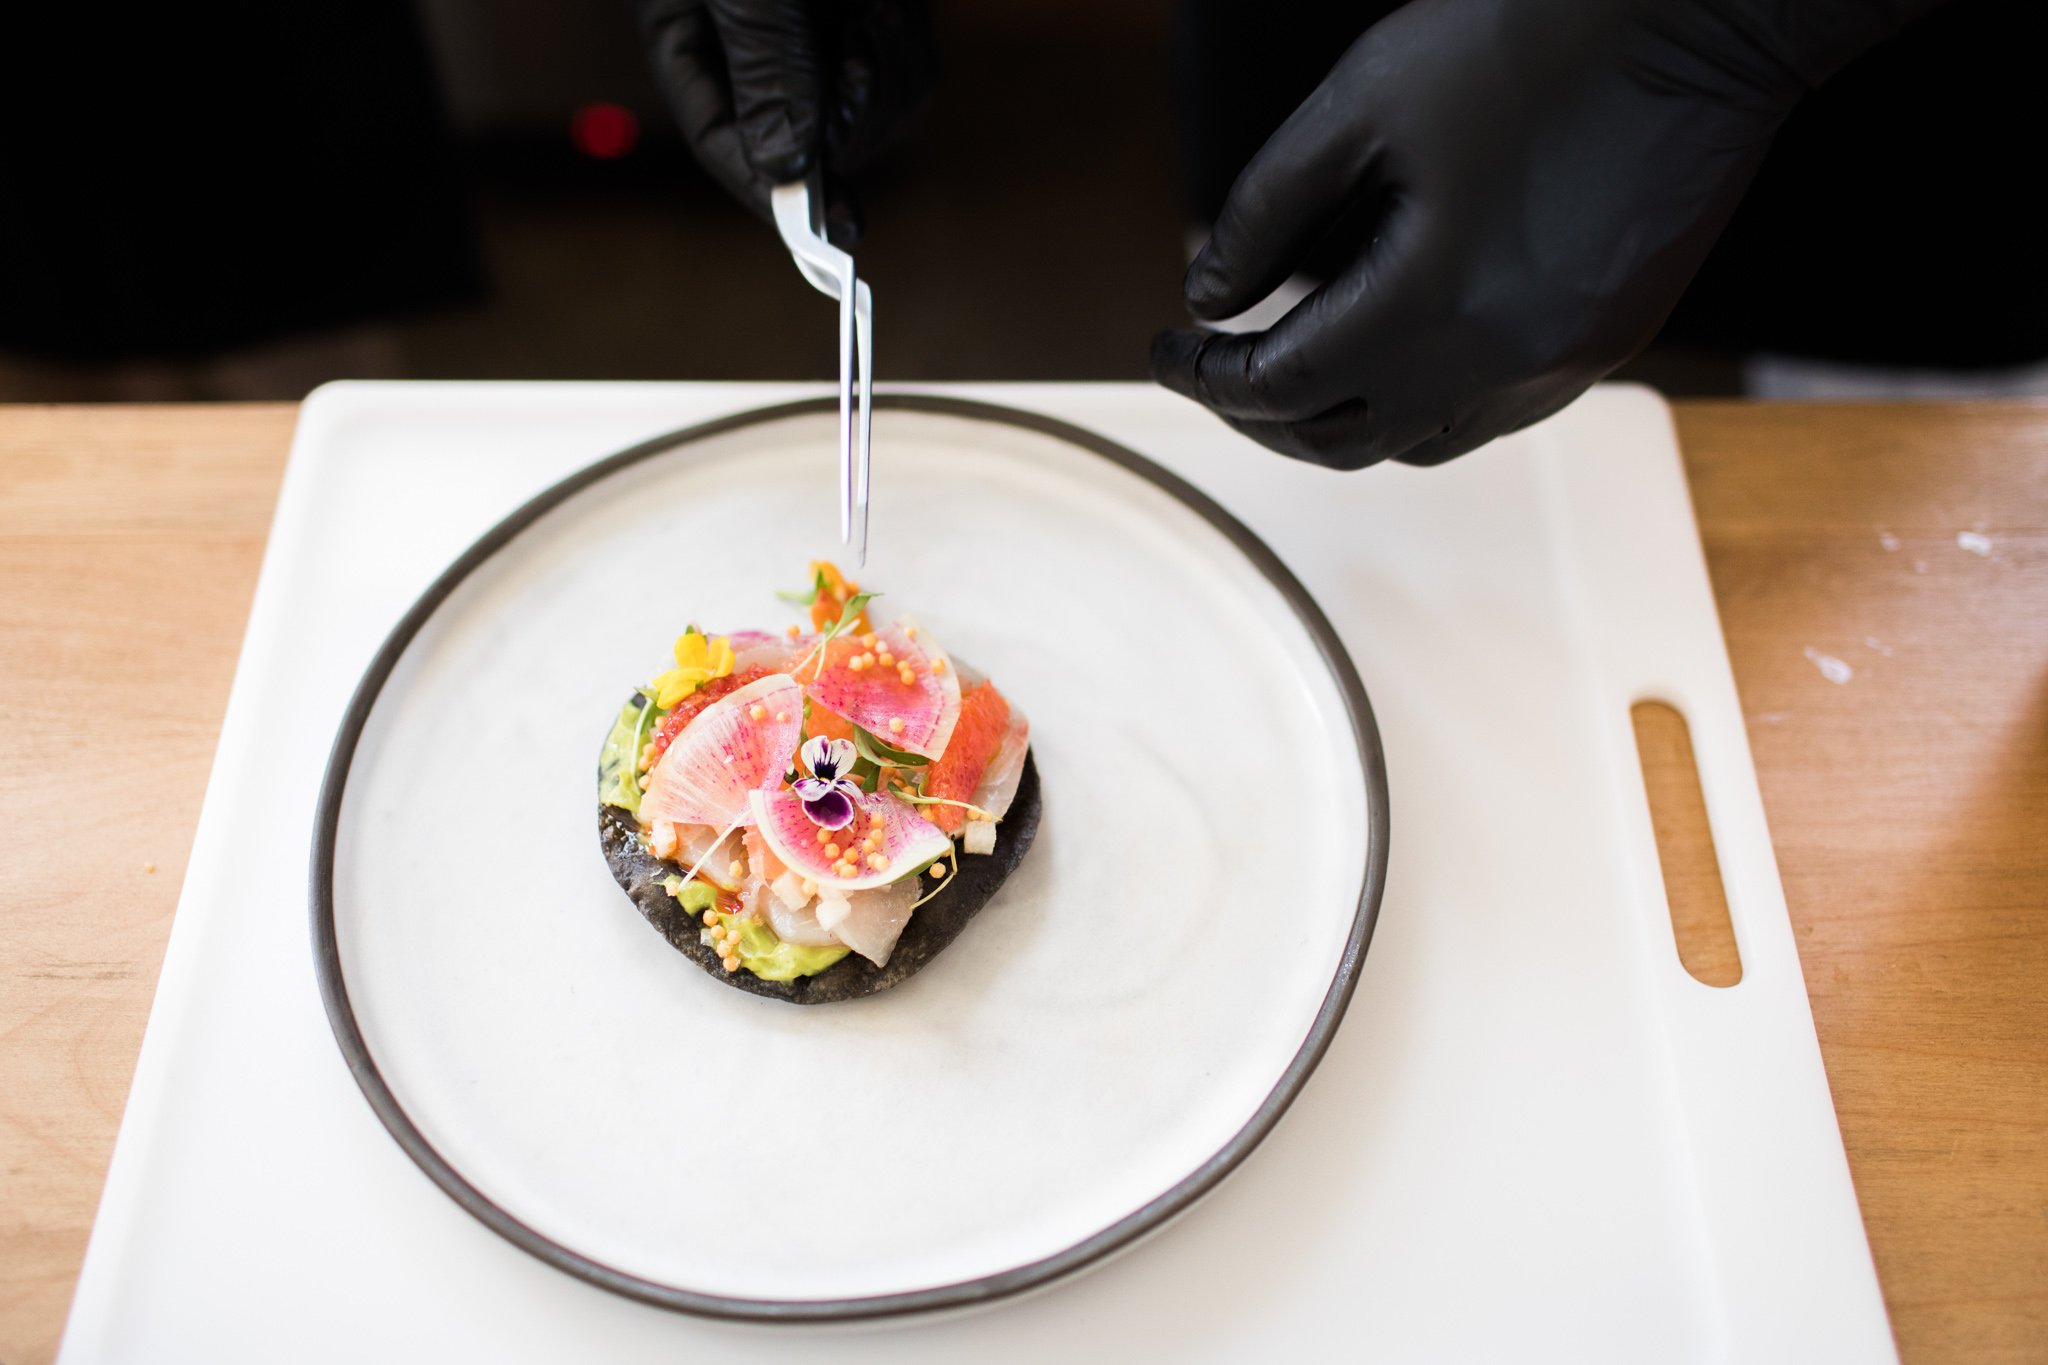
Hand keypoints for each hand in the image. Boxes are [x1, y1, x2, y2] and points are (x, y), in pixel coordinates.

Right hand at [636, 0, 936, 243]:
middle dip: (844, 116)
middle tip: (854, 66)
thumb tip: (786, 167)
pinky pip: (898, 63)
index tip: (826, 240)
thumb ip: (763, 67)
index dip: (775, 196)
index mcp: (689, 36)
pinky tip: (881, 5)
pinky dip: (902, 41)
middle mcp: (747, 43)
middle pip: (805, 137)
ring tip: (870, 10)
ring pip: (866, 107)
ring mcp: (811, 31)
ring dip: (883, 72)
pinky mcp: (859, 13)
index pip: (721, 142)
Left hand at [1151, 0, 1934, 468]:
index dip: (1201, 374)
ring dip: (1341, 422)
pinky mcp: (1605, 345)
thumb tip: (1204, 296)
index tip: (1164, 345)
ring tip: (1296, 368)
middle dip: (1259, 417)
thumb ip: (1266, 210)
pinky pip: (1490, 417)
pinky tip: (1395, 353)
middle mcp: (1496, 361)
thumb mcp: (1359, 102)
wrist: (1704, 15)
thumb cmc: (1525, 35)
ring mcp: (1561, 364)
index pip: (1276, 386)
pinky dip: (1419, 405)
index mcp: (1426, 302)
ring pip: (1417, 446)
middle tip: (1216, 369)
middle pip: (1339, 442)